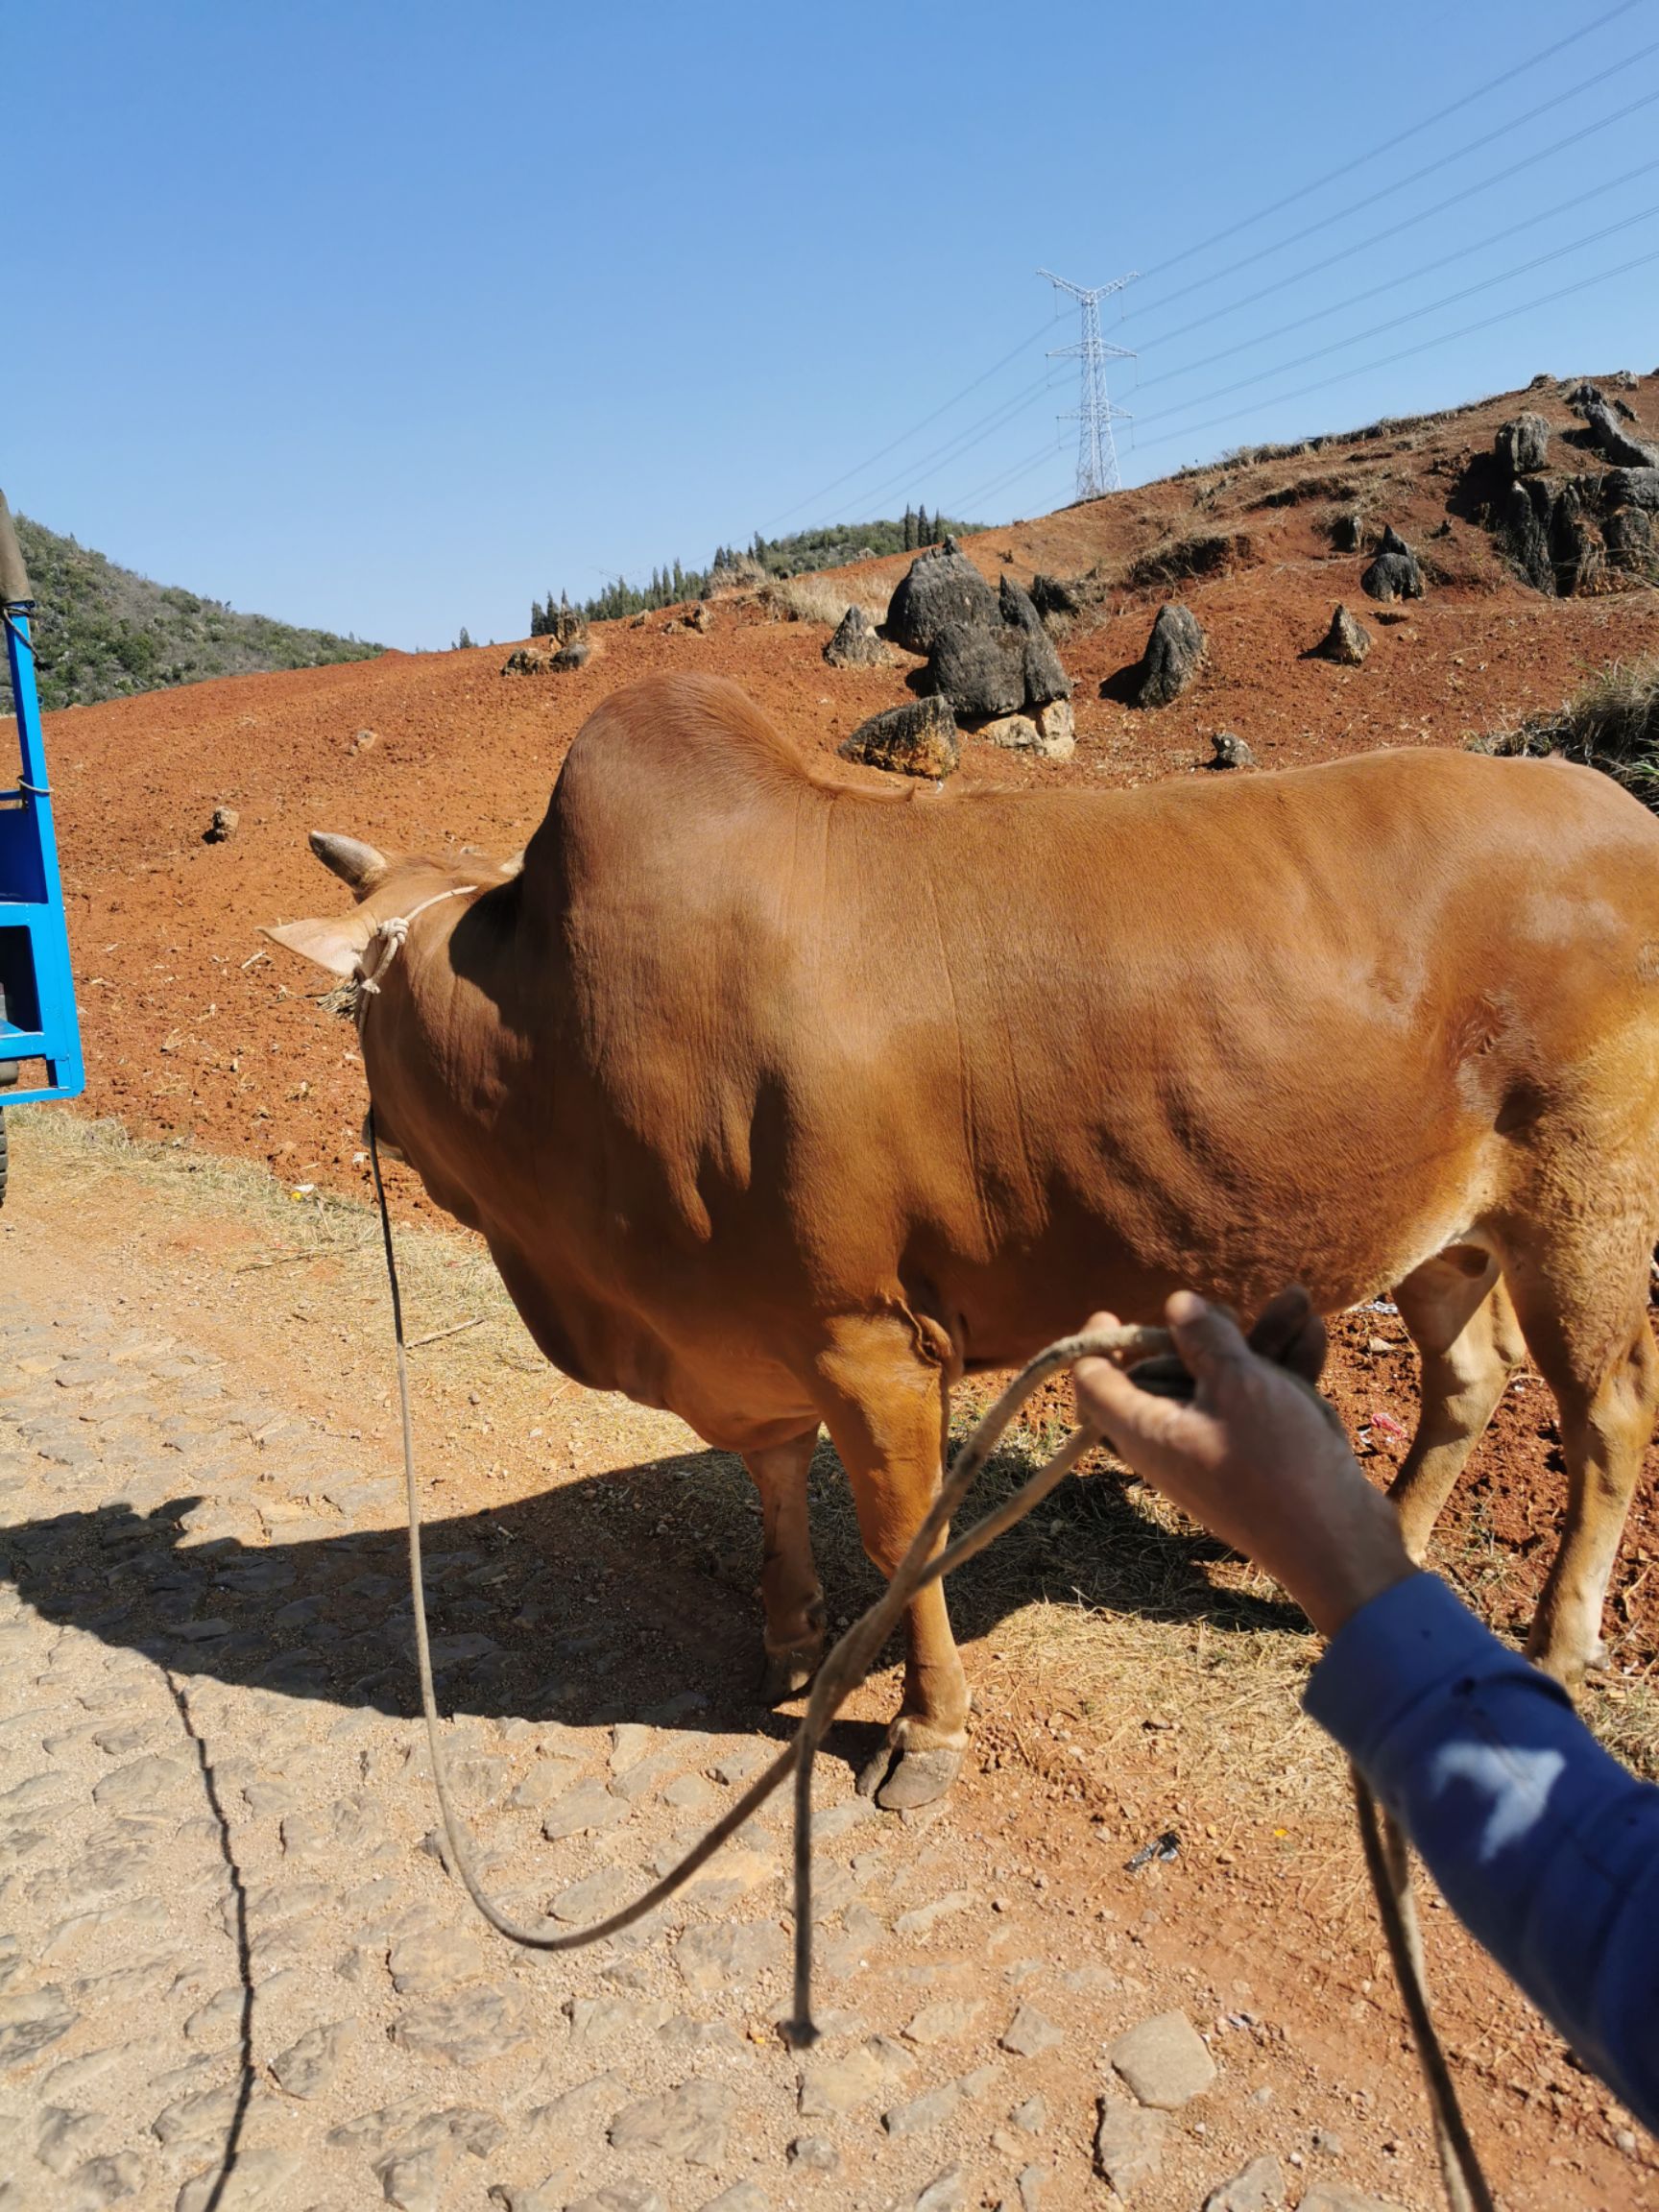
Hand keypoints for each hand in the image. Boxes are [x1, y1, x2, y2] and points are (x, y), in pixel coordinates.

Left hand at [1072, 1288, 1414, 1636]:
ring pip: (1224, 1380)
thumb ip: (1204, 1338)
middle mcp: (1172, 1441)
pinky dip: (1283, 1369)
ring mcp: (1216, 1450)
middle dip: (1205, 1330)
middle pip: (1166, 1372)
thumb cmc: (1277, 1461)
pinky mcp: (1257, 1456)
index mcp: (1145, 1429)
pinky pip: (1259, 1402)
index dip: (1095, 1346)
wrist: (1340, 1544)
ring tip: (1300, 1299)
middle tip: (1229, 1308)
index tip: (1110, 1315)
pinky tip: (1316, 1332)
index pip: (1094, 1384)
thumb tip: (1176, 1306)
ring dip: (1260, 1339)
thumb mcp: (1238, 1383)